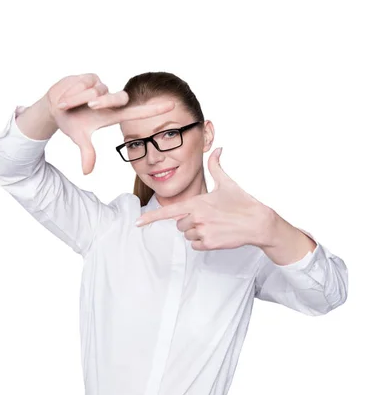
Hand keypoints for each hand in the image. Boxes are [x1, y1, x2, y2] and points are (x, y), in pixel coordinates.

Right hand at [45, 73, 174, 174]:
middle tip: (89, 106)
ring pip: (94, 92)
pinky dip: (71, 91)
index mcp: (112, 114)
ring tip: (68, 104)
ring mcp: (102, 87)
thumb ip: (87, 152)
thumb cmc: (71, 121)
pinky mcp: (92, 77)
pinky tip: (68, 93)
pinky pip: (83, 84)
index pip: (138, 112)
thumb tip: (87, 172)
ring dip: (77, 100)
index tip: (172, 106)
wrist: (53, 105)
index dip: (154, 110)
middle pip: (117, 98)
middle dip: (102, 102)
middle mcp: (110, 100)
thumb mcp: (78, 137)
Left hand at [135, 147, 273, 249]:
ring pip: (187, 235)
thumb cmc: (242, 202)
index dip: (151, 217)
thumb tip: (218, 149)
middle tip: (208, 217)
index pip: (168, 211)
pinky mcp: (210, 244)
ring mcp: (203, 232)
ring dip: (197, 232)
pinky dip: (203, 242)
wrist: (257, 222)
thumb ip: (216, 166)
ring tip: (214, 224)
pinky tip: (216, 234)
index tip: (138, 222)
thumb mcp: (227, 183)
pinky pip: (196, 245)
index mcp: (197, 202)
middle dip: (189, 221)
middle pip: (179, 224)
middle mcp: (197, 218)